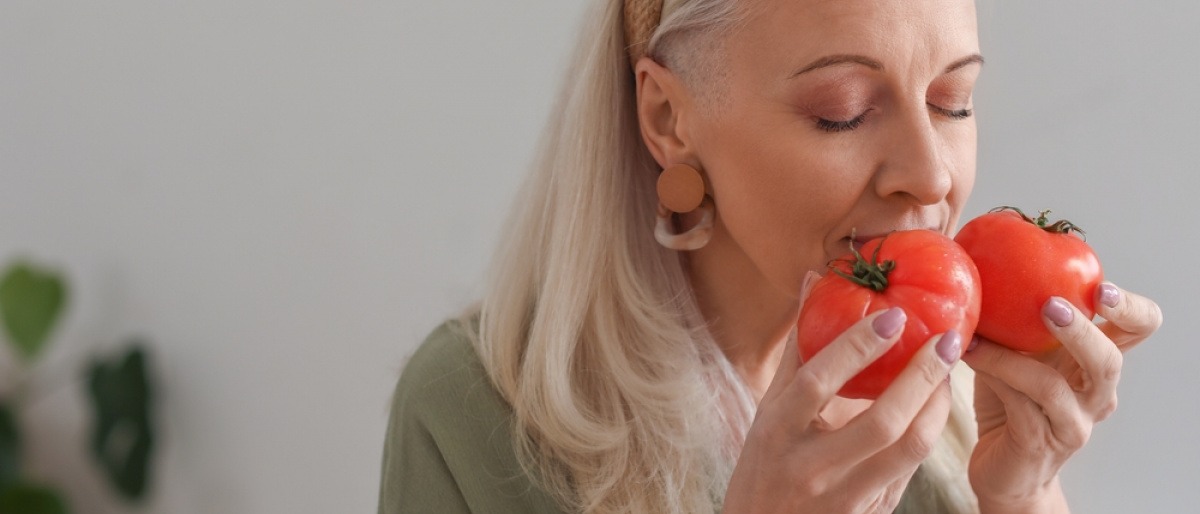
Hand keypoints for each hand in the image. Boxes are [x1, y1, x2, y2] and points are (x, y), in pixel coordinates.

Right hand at [723, 276, 964, 512]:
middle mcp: (809, 468)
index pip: (817, 383)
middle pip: (881, 423)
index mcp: (776, 431)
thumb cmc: (763, 465)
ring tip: (948, 373)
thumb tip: (813, 280)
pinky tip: (936, 408)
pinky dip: (926, 434)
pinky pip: (908, 472)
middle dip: (922, 377)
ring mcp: (842, 499)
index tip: (894, 315)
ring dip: (937, 407)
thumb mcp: (769, 410)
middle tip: (948, 340)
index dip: (856, 348)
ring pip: (908, 452)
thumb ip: (797, 349)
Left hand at [962, 282, 1161, 511]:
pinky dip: (991, 376)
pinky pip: (1018, 406)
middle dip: (1082, 330)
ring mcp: (1072, 423)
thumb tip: (984, 261)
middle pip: (1109, 360)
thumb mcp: (1018, 352)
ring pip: (1053, 387)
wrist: (1003, 468)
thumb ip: (1017, 318)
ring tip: (977, 337)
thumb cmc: (1010, 400)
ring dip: (1010, 357)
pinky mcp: (1040, 443)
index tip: (1101, 288)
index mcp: (1096, 362)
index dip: (1131, 308)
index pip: (1139, 329)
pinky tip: (966, 357)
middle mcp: (1095, 394)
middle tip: (1050, 306)